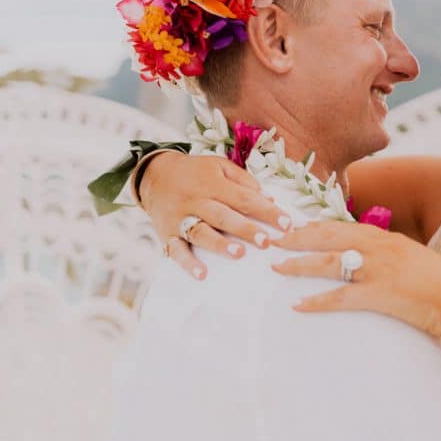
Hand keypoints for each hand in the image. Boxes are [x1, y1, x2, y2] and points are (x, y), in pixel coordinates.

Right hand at [141, 152, 292, 279]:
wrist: (154, 175)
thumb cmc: (195, 173)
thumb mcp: (219, 166)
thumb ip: (244, 181)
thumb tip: (269, 199)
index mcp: (213, 183)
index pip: (244, 198)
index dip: (266, 211)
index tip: (287, 223)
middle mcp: (197, 200)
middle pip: (223, 215)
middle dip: (245, 229)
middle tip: (266, 242)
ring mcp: (181, 218)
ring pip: (201, 231)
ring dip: (219, 244)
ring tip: (238, 254)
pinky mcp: (167, 233)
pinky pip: (176, 249)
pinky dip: (188, 263)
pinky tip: (202, 274)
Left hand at [272, 221, 440, 340]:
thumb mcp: (413, 260)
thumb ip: (390, 257)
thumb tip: (370, 263)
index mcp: (386, 238)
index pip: (342, 226)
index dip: (315, 226)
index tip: (293, 226)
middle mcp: (379, 248)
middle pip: (328, 237)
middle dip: (298, 238)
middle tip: (273, 241)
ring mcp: (378, 270)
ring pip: (329, 262)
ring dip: (299, 264)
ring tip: (277, 268)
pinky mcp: (379, 294)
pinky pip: (341, 297)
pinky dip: (317, 301)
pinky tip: (298, 305)